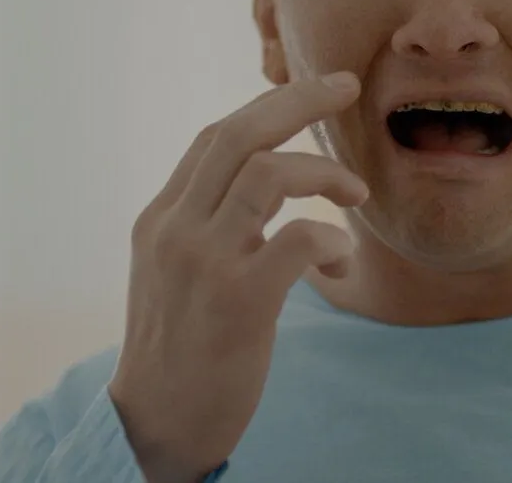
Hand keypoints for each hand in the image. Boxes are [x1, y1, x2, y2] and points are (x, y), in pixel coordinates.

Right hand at [108, 72, 368, 482]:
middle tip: (346, 85)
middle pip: (240, 133)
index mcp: (161, 219)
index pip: (215, 138)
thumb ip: (204, 226)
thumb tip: (258, 186)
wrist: (155, 425)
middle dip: (298, 99)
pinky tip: (336, 264)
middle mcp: (176, 229)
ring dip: (326, 173)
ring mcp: (204, 261)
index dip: (268, 107)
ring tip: (356, 195)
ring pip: (270, 173)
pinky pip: (300, 237)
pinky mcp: (238, 300)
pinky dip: (332, 239)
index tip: (312, 91)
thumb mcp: (173, 274)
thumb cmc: (179, 352)